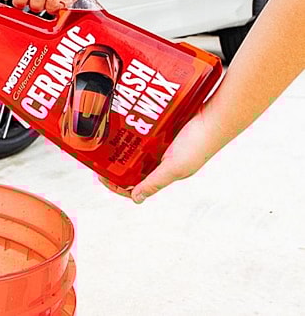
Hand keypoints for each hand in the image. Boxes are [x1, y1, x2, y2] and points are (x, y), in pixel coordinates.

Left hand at [99, 106, 221, 203]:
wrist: (215, 116)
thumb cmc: (200, 144)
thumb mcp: (174, 167)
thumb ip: (155, 182)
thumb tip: (136, 199)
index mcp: (167, 174)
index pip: (138, 186)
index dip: (119, 185)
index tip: (103, 178)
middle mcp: (164, 162)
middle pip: (135, 168)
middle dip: (118, 166)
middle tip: (100, 159)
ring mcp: (165, 146)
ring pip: (139, 151)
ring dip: (124, 149)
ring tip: (108, 145)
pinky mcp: (165, 130)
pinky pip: (145, 135)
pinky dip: (135, 135)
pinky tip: (123, 130)